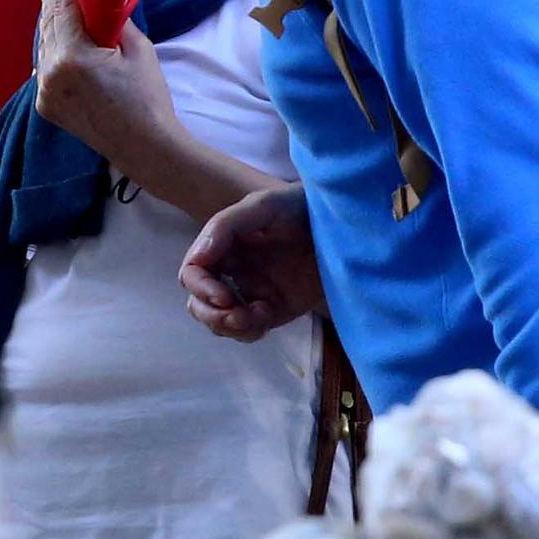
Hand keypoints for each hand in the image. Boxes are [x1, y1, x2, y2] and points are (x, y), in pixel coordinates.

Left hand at [33, 0, 170, 154]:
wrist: (145, 148)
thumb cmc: (147, 98)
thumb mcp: (137, 49)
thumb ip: (113, 20)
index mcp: (72, 56)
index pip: (64, 7)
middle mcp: (50, 73)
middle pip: (48, 23)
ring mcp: (45, 91)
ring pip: (44, 43)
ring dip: (51, 19)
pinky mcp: (46, 105)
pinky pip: (45, 65)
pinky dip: (52, 45)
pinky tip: (57, 31)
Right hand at [184, 183, 320, 340]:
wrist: (345, 225)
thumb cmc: (302, 206)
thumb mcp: (264, 207)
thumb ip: (225, 226)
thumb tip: (196, 260)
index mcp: (223, 246)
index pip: (193, 273)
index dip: (200, 288)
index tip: (223, 296)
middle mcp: (233, 271)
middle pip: (199, 303)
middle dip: (210, 314)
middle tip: (236, 314)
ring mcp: (253, 291)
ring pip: (220, 321)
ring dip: (229, 326)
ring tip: (256, 319)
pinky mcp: (275, 309)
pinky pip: (248, 330)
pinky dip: (248, 332)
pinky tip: (265, 321)